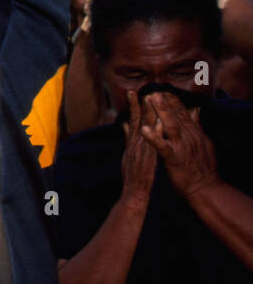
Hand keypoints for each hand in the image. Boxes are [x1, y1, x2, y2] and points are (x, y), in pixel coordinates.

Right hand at [120, 89, 157, 203]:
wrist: (134, 192)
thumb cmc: (132, 175)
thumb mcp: (127, 154)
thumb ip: (127, 138)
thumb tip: (124, 124)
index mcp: (132, 142)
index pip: (133, 120)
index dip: (134, 106)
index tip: (134, 92)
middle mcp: (135, 144)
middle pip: (138, 121)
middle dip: (138, 105)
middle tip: (140, 90)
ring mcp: (141, 151)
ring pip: (145, 130)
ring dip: (147, 114)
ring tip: (150, 100)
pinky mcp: (148, 159)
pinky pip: (152, 142)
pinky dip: (155, 132)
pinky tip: (159, 122)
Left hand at [138, 92, 220, 199]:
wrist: (204, 188)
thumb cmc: (201, 167)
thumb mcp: (203, 143)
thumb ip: (197, 125)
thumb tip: (195, 110)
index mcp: (192, 133)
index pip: (182, 112)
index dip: (172, 100)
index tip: (162, 88)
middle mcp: (188, 137)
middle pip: (176, 114)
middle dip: (165, 100)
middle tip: (154, 88)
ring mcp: (181, 146)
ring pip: (170, 125)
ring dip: (161, 110)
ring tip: (151, 98)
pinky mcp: (174, 158)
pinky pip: (162, 146)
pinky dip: (153, 137)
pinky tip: (143, 129)